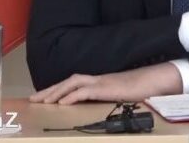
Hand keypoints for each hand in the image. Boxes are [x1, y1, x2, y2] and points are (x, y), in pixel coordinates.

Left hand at [29, 62, 181, 103]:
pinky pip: (85, 91)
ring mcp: (102, 82)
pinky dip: (72, 96)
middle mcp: (97, 79)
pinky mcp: (107, 87)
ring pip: (73, 83)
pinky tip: (62, 103)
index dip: (57, 89)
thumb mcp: (119, 96)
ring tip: (43, 100)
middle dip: (50, 89)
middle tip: (34, 99)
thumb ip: (107, 99)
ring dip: (57, 91)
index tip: (43, 96)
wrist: (155, 80)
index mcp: (99, 82)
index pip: (73, 84)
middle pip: (68, 81)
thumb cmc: (140, 89)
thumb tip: (96, 109)